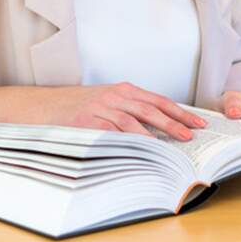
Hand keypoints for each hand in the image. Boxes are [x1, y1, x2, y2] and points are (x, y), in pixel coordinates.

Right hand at [45, 82, 207, 140]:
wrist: (42, 107)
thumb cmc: (78, 108)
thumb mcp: (106, 103)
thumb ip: (130, 112)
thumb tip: (162, 131)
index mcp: (122, 90)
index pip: (157, 101)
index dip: (179, 112)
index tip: (198, 124)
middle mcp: (113, 96)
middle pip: (149, 110)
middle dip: (173, 123)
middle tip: (191, 136)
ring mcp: (99, 108)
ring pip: (132, 121)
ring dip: (152, 136)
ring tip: (170, 148)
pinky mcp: (85, 121)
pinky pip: (110, 133)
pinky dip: (126, 142)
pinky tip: (138, 151)